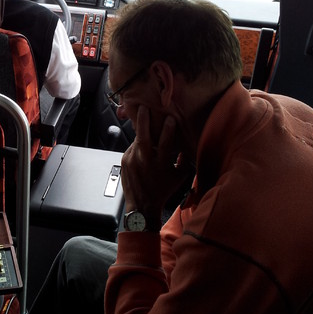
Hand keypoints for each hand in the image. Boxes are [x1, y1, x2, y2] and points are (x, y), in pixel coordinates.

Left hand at [121, 106, 190, 220]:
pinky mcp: (125, 161)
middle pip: (143, 137)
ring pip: (136, 140)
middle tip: (144, 108)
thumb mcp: (179, 177)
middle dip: (144, 121)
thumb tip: (187, 147)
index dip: (168, 129)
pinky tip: (141, 142)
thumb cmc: (163, 191)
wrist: (143, 206)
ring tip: (141, 117)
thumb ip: (184, 161)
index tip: (170, 118)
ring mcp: (133, 161)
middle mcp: (145, 161)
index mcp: (160, 164)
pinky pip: (132, 148)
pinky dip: (137, 145)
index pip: (165, 142)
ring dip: (140, 130)